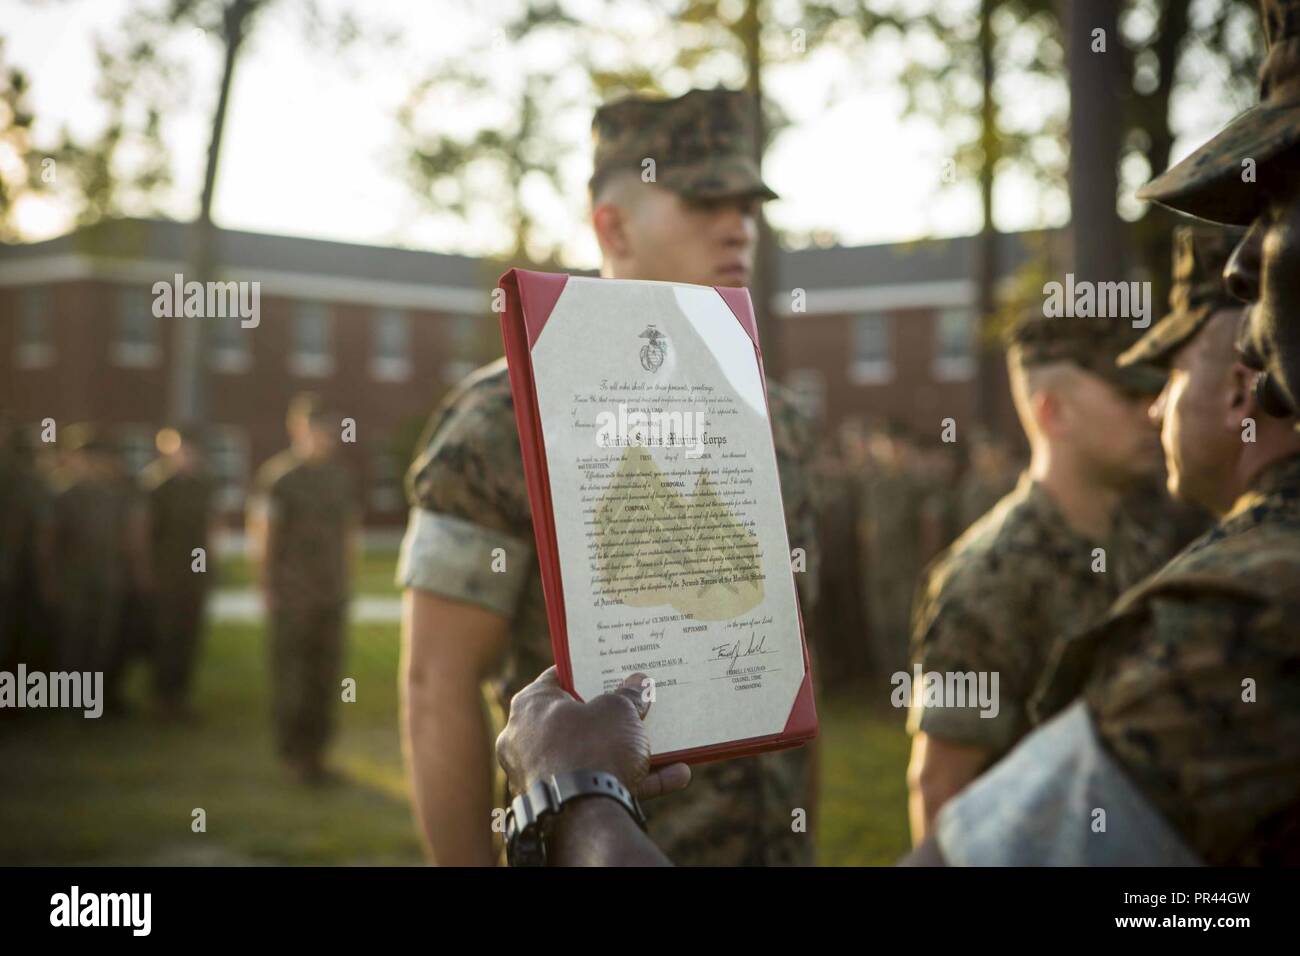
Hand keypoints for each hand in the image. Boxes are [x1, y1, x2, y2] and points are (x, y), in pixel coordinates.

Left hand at [496, 667, 690, 800]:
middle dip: (615, 716)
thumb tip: (638, 683)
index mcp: (531, 706)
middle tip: (640, 705)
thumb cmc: (592, 748)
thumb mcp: (618, 711)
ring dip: (635, 752)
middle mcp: (527, 739)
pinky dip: (635, 780)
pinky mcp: (560, 803)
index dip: (589, 672)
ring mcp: (542, 775)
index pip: (559, 678)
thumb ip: (629, 695)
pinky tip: (675, 776)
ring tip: (670, 744)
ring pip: (594, 756)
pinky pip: (600, 784)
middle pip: (579, 720)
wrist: (584, 817)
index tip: (612, 669)